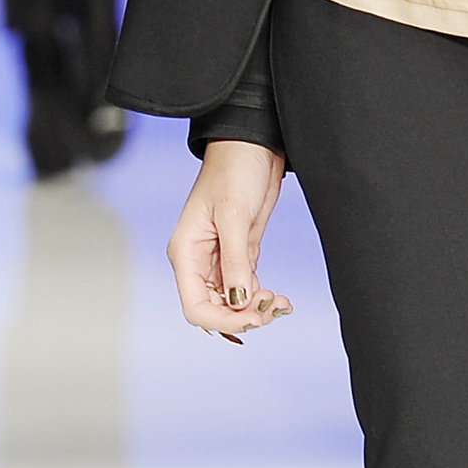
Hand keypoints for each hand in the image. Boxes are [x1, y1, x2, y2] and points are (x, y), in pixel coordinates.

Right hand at [167, 140, 293, 343]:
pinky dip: (262, 298)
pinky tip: (280, 299)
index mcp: (186, 253)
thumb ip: (235, 261)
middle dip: (244, 316)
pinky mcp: (240, 254)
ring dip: (256, 309)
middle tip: (273, 307)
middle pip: (216, 310)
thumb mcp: (235, 216)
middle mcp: (199, 261)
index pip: (195, 307)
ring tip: (281, 303)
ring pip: (233, 303)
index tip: (252, 319)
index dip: (223, 321)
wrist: (253, 147)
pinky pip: (247, 288)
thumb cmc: (234, 170)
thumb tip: (239, 301)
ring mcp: (219, 260)